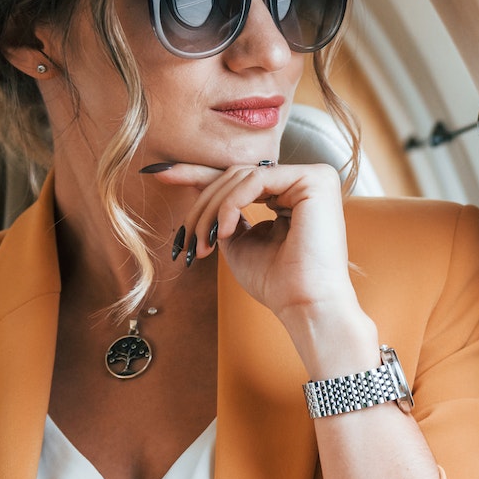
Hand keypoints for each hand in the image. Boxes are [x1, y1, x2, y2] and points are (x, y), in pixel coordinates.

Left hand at [149, 161, 369, 334]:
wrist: (304, 305)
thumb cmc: (276, 282)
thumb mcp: (238, 239)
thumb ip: (224, 212)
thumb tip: (195, 185)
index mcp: (292, 194)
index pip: (240, 177)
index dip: (199, 174)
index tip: (162, 174)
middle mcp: (305, 180)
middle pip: (237, 174)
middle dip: (203, 204)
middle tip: (187, 238)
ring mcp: (314, 178)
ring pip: (242, 176)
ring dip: (212, 209)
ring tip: (204, 243)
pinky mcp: (315, 180)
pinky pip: (256, 180)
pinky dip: (232, 205)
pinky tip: (224, 231)